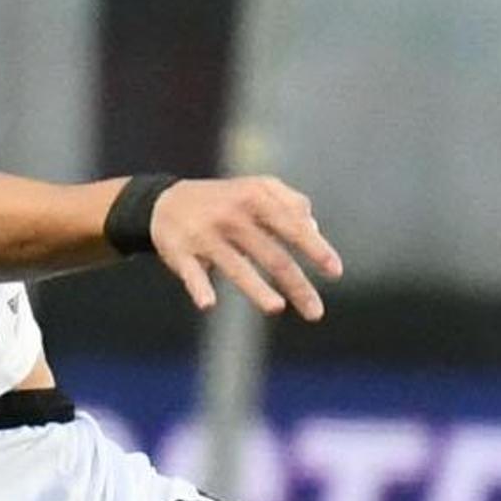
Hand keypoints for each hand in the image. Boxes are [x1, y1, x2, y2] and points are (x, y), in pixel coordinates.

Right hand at [151, 175, 338, 318]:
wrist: (165, 202)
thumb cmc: (224, 200)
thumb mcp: (258, 189)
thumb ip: (291, 203)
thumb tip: (315, 230)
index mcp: (255, 199)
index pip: (292, 226)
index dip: (315, 249)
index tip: (335, 272)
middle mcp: (231, 216)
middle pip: (271, 255)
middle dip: (296, 285)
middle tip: (316, 312)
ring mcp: (205, 235)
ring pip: (235, 266)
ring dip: (256, 289)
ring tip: (277, 308)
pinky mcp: (180, 253)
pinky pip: (191, 274)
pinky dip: (199, 288)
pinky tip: (208, 303)